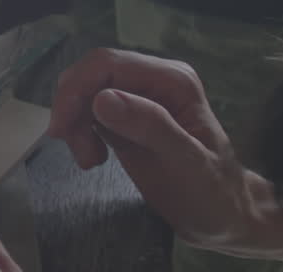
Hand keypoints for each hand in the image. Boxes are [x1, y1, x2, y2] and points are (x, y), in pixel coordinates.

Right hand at [48, 49, 265, 251]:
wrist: (221, 218)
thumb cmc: (212, 193)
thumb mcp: (186, 163)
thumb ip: (149, 127)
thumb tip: (102, 98)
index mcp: (172, 80)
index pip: (108, 64)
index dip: (77, 89)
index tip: (62, 129)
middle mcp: (153, 80)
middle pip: (91, 75)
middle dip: (73, 109)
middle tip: (79, 153)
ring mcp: (139, 97)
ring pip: (84, 93)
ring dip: (75, 124)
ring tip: (90, 161)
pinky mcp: (125, 116)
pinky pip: (87, 111)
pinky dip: (80, 132)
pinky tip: (94, 158)